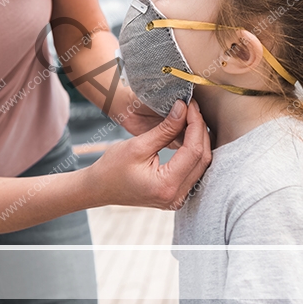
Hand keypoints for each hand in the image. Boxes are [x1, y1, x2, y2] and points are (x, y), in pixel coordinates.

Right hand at [86, 99, 212, 210]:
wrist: (100, 187)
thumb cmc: (112, 168)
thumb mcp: (138, 145)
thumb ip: (165, 129)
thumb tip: (183, 109)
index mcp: (166, 186)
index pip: (193, 150)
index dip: (195, 124)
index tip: (190, 105)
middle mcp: (177, 196)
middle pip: (202, 158)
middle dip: (200, 130)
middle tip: (192, 108)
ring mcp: (178, 198)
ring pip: (202, 164)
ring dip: (200, 139)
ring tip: (191, 118)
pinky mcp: (177, 194)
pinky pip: (195, 170)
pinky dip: (194, 151)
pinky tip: (189, 134)